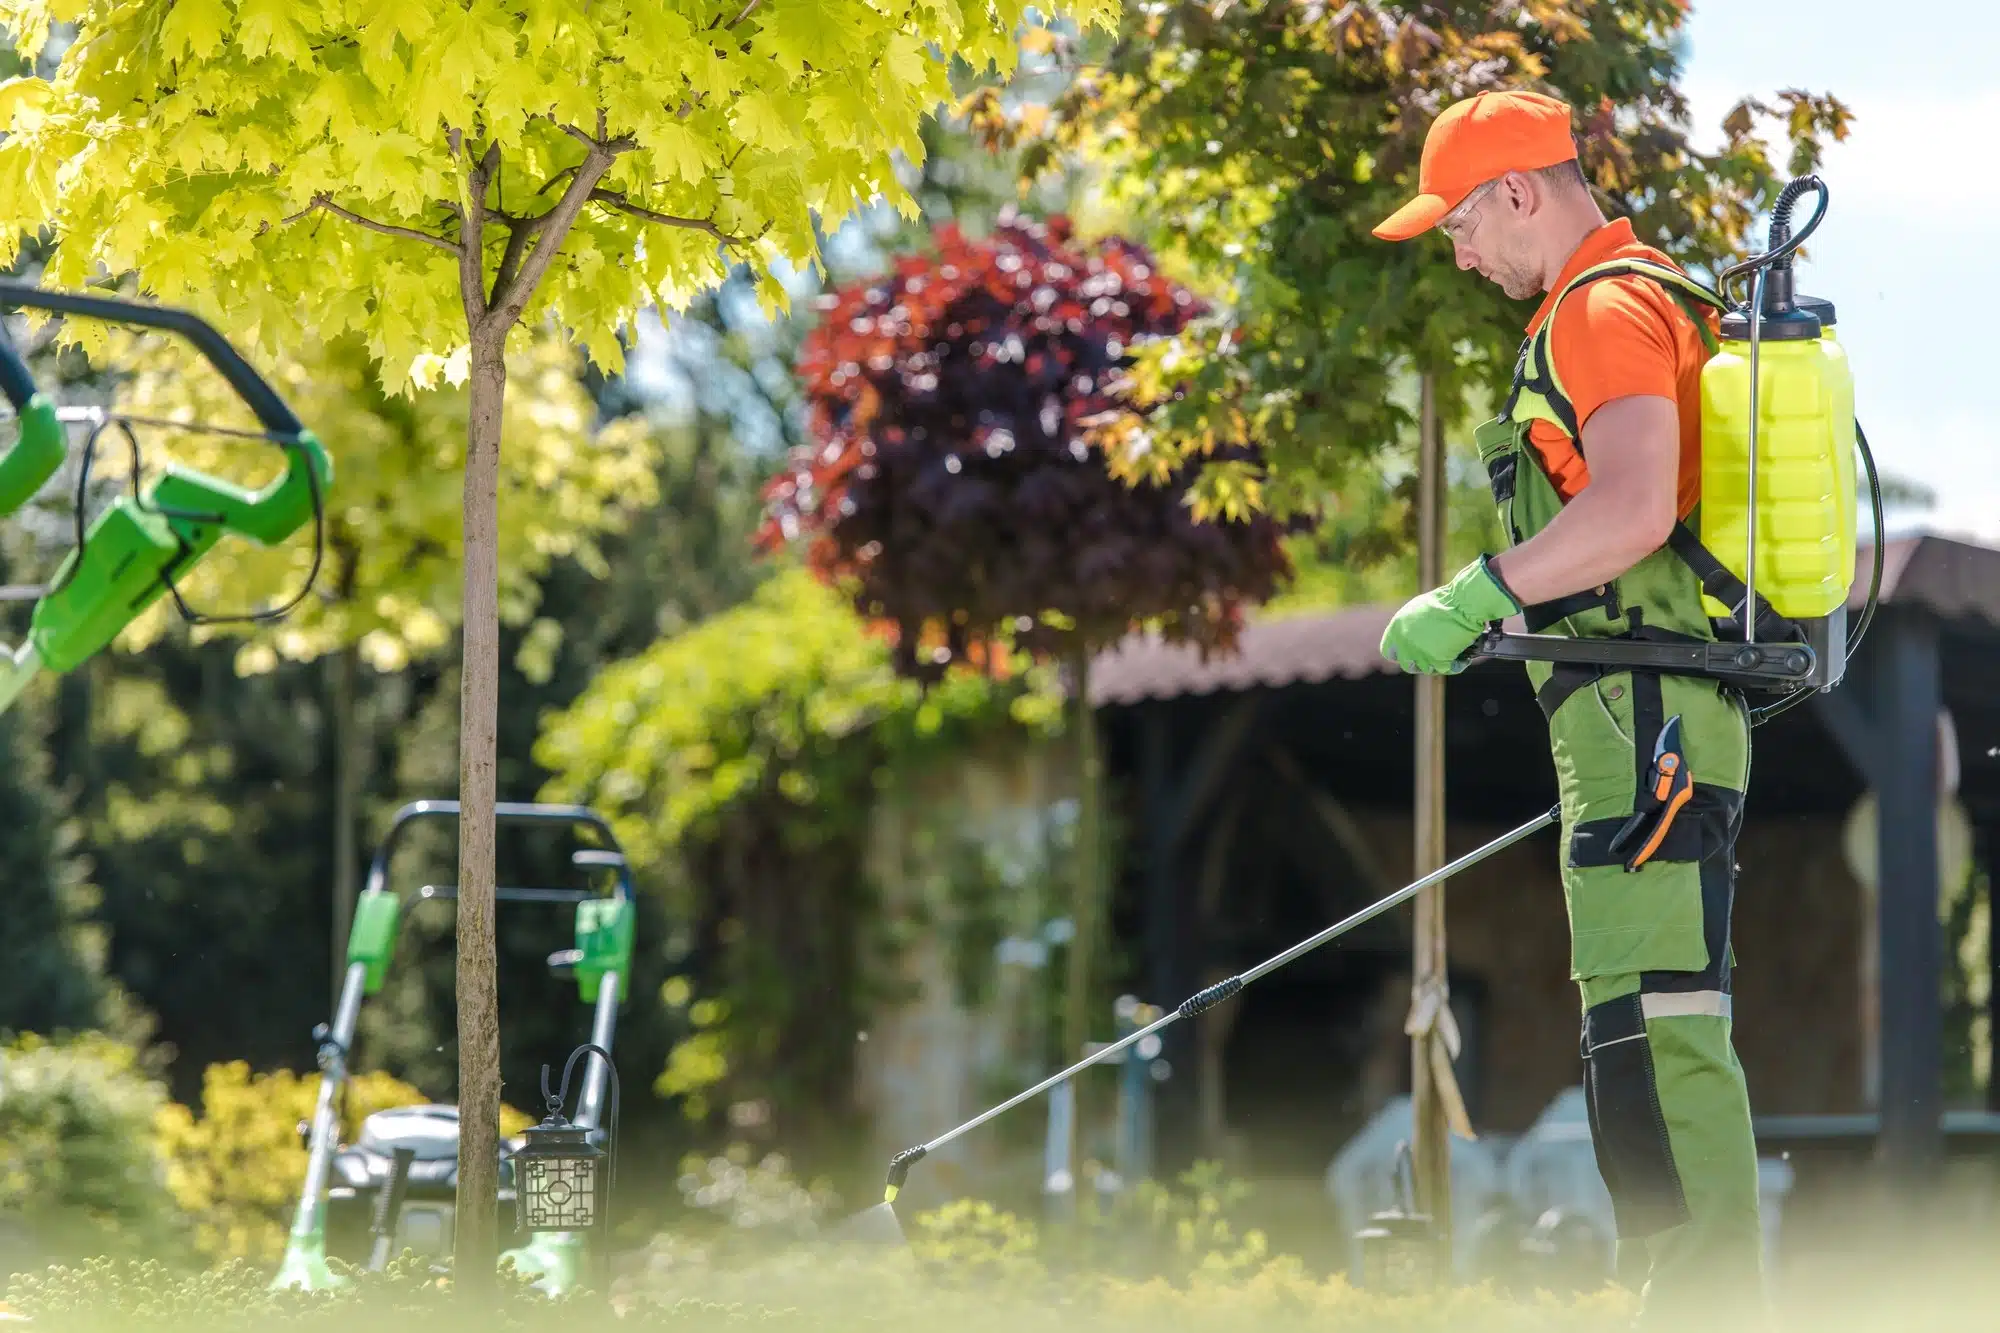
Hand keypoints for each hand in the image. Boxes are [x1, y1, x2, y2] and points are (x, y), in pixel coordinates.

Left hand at [1379, 556, 1520, 673]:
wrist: (1463, 604)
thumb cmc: (1444, 602)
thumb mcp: (1417, 610)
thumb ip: (1408, 626)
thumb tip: (1408, 637)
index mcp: (1396, 630)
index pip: (1388, 651)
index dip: (1399, 653)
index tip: (1408, 652)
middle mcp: (1405, 644)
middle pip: (1407, 664)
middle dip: (1420, 662)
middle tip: (1433, 655)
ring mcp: (1420, 654)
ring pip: (1426, 669)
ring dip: (1437, 664)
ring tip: (1450, 653)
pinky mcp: (1437, 661)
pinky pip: (1446, 669)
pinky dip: (1456, 665)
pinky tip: (1462, 659)